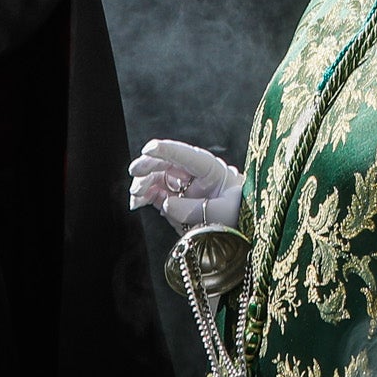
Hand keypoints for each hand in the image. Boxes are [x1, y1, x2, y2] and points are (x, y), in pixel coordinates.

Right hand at [127, 139, 242, 229]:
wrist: (240, 228)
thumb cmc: (238, 214)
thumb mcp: (224, 212)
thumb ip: (196, 209)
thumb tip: (166, 204)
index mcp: (212, 169)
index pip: (187, 155)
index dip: (167, 149)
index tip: (149, 149)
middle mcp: (194, 174)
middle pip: (168, 163)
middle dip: (149, 165)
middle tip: (135, 172)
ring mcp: (183, 186)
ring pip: (157, 177)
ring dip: (143, 183)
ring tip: (136, 195)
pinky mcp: (174, 200)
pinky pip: (155, 193)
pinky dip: (144, 196)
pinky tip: (137, 202)